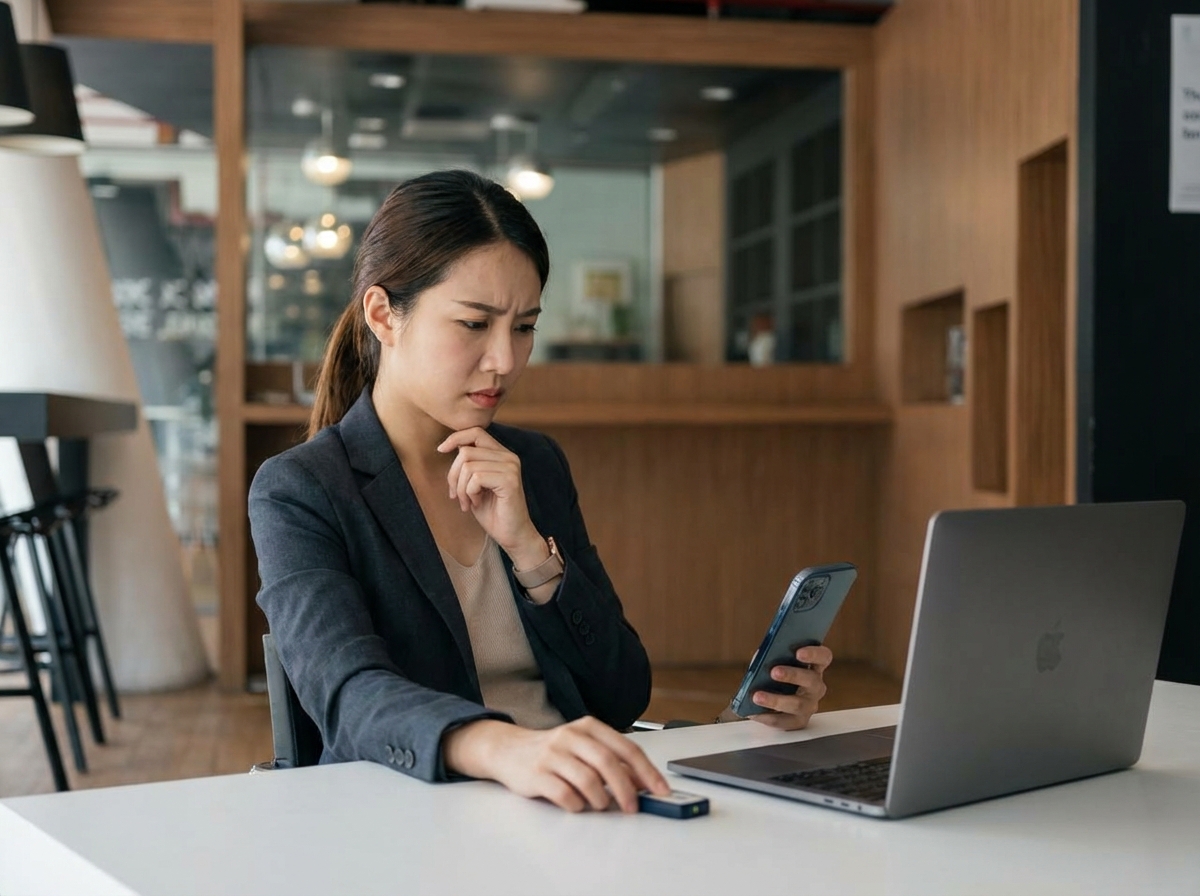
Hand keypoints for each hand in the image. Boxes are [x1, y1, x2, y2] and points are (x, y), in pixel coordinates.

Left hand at [436, 428, 543, 564]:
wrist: (513, 536)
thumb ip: (468, 464)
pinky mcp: (509, 480)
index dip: (455, 438)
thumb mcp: (475, 484)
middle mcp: (509, 457)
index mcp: (502, 454)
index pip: (476, 432)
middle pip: (466, 451)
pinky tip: (476, 503)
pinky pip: (475, 478)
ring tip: (467, 502)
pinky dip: (469, 493)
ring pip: (468, 465)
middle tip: (456, 496)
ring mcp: (510, 467)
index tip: (441, 450)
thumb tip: (447, 446)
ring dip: (460, 488)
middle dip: (453, 475)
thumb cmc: (493, 512)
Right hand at [443, 717, 670, 812]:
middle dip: (626, 790)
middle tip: (632, 808)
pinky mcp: (536, 773)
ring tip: (599, 805)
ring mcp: (552, 754)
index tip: (660, 790)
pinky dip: (576, 804)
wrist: (509, 750)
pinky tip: (576, 804)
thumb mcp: (585, 749)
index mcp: (589, 727)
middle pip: (608, 763)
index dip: (647, 771)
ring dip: (600, 800)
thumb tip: (643, 783)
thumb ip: (613, 762)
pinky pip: (564, 794)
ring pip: (587, 780)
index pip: (626, 748)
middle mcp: (571, 736)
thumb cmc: (554, 752)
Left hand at [749, 646, 832, 730]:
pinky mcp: (799, 721)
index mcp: (814, 666)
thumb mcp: (771, 661)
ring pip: (798, 704)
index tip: (798, 652)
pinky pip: (785, 721)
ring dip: (776, 700)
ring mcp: (809, 705)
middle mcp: (816, 686)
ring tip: (757, 696)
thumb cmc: (771, 674)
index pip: (823, 656)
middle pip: (811, 680)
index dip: (814, 653)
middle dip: (792, 675)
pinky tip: (754, 712)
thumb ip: (770, 656)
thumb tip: (763, 658)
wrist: (764, 699)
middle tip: (774, 672)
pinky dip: (768, 717)